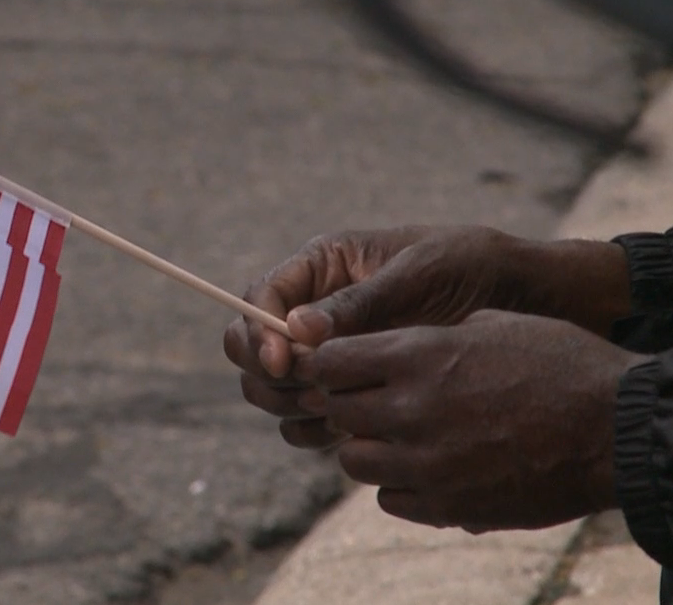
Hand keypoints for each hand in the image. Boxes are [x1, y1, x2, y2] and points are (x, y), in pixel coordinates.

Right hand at [223, 226, 629, 436]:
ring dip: (289, 406)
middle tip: (312, 393)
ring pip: (272, 389)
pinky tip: (349, 430)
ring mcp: (328, 355)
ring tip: (336, 410)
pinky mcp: (348, 391)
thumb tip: (297, 329)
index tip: (282, 362)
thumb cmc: (468, 267)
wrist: (519, 299)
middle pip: (251, 350)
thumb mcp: (416, 275)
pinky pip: (305, 420)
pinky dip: (313, 431)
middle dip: (268, 375)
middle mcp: (313, 313)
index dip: (257, 331)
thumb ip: (358, 303)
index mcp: (320, 269)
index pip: (259, 298)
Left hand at [290, 310, 648, 531]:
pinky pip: (389, 498)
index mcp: (419, 356)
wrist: (615, 426)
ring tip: (400, 435)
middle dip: (349, 402)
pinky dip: (399, 483)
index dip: (331, 362)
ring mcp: (427, 463)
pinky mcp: (447, 505)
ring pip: (354, 460)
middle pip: (337, 411)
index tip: (343, 365)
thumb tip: (380, 350)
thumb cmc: (558, 362)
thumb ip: (424, 338)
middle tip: (374, 399)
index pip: (330, 361)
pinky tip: (426, 466)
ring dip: (368, 445)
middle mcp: (412, 410)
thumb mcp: (489, 324)